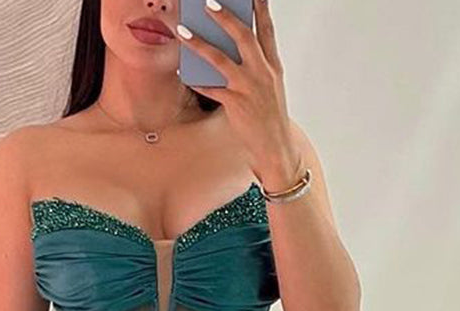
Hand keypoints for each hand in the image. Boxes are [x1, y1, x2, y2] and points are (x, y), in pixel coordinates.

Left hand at [177, 0, 301, 189]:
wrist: (276, 148)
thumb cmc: (270, 117)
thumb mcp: (270, 87)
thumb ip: (256, 66)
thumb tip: (229, 49)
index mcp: (273, 66)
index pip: (267, 30)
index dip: (260, 8)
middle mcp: (262, 73)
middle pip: (243, 36)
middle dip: (225, 17)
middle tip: (208, 2)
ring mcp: (248, 88)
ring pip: (220, 59)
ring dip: (199, 43)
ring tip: (183, 31)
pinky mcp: (236, 104)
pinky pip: (210, 89)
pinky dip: (196, 81)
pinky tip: (184, 73)